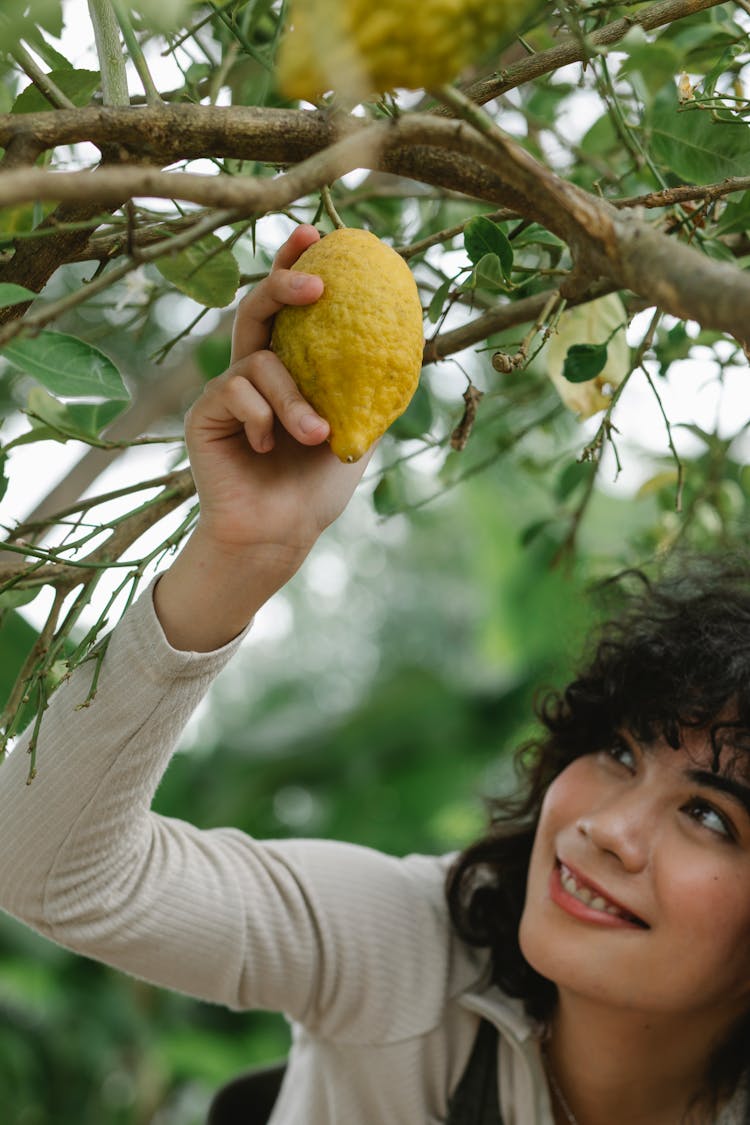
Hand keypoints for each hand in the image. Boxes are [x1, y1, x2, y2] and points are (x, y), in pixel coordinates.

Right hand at [185, 223, 367, 560]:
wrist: (281, 533)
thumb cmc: (317, 486)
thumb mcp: (356, 429)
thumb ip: (367, 387)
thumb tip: (412, 340)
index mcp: (288, 369)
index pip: (289, 308)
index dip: (297, 267)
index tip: (319, 234)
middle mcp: (253, 371)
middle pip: (257, 308)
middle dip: (283, 282)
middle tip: (317, 280)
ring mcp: (226, 392)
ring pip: (257, 362)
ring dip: (293, 399)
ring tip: (317, 436)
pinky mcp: (204, 415)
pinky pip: (233, 392)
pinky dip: (263, 417)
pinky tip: (269, 448)